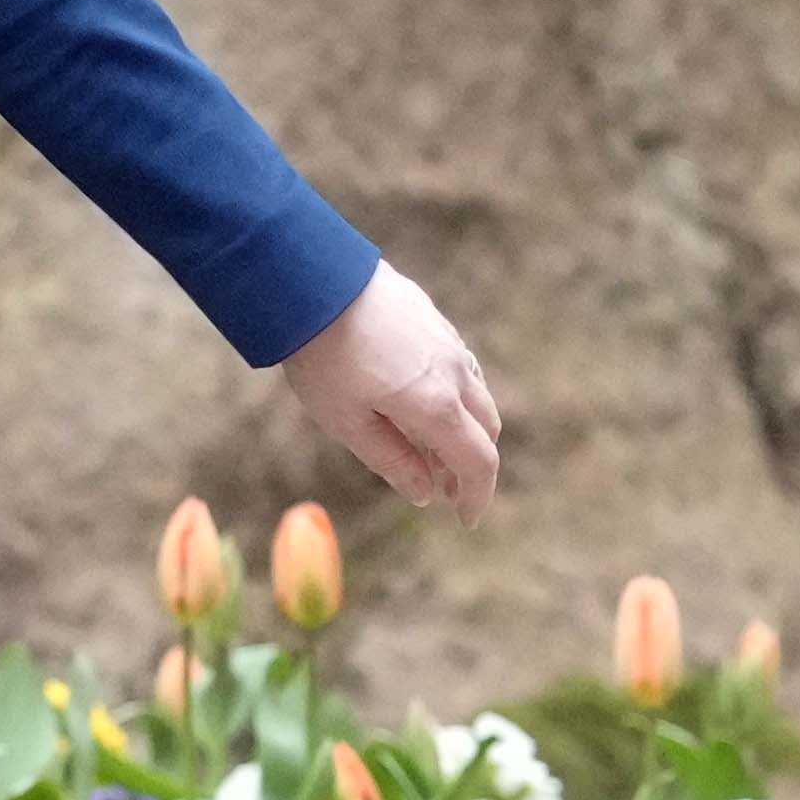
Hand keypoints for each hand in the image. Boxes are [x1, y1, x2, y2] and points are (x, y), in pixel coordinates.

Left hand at [279, 261, 499, 516]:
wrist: (313, 280)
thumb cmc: (322, 355)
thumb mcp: (346, 421)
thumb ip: (391, 460)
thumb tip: (425, 493)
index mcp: (437, 405)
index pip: (479, 462)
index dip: (477, 496)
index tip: (465, 519)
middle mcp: (455, 373)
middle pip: (486, 429)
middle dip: (473, 465)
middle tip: (446, 489)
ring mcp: (449, 342)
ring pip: (477, 395)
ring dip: (466, 428)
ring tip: (430, 449)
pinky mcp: (434, 319)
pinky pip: (461, 367)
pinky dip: (456, 396)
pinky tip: (424, 401)